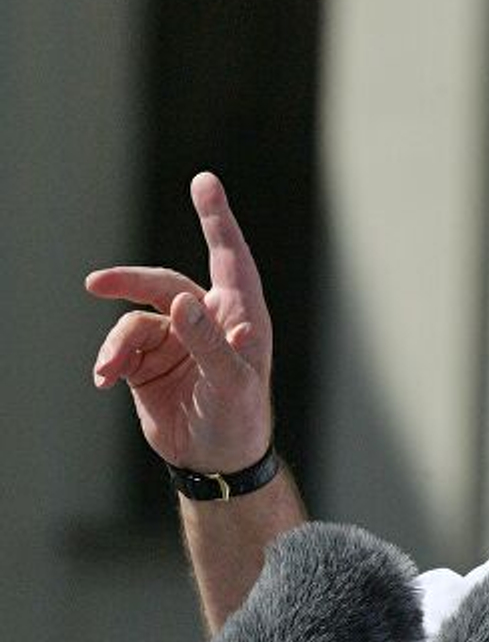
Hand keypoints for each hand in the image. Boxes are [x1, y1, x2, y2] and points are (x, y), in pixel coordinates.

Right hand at [87, 172, 272, 472]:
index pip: (228, 255)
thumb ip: (208, 341)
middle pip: (163, 284)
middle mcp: (206, 318)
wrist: (213, 460)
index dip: (216, 218)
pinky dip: (109, 360)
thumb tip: (181, 303)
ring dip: (115, 344)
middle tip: (97, 284)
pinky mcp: (148, 362)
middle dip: (130, 282)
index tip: (204, 181)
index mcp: (240, 312)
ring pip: (134, 321)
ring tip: (106, 371)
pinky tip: (102, 379)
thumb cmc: (239, 417)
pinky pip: (119, 347)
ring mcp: (175, 339)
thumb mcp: (230, 382)